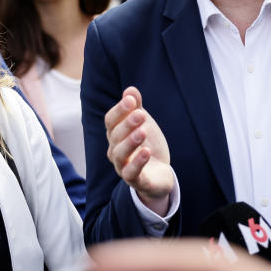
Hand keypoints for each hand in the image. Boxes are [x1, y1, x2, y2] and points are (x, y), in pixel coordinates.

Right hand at [104, 87, 173, 214]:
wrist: (160, 174)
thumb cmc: (147, 145)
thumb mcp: (144, 124)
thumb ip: (136, 108)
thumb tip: (130, 90)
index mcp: (115, 135)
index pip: (110, 121)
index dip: (119, 110)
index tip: (131, 100)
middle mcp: (115, 150)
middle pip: (115, 136)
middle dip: (127, 124)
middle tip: (140, 114)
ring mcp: (123, 167)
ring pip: (120, 154)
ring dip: (130, 142)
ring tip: (142, 132)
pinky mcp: (135, 181)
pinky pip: (131, 173)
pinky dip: (137, 162)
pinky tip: (146, 151)